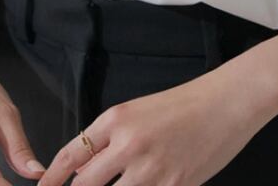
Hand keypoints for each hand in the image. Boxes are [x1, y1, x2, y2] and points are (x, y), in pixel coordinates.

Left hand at [36, 68, 276, 185]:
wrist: (227, 101)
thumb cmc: (186, 104)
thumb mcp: (139, 111)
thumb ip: (110, 139)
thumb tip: (83, 170)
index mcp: (116, 119)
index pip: (69, 156)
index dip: (50, 181)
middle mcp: (127, 144)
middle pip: (84, 185)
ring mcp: (150, 169)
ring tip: (118, 185)